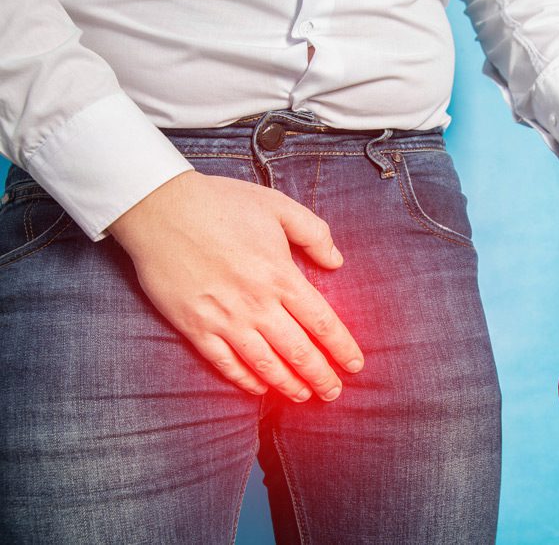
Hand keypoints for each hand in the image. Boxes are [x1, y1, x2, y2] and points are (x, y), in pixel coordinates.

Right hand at [109, 169, 363, 401]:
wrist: (160, 208)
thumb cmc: (221, 203)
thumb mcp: (278, 206)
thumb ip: (314, 233)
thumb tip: (337, 261)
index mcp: (281, 276)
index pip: (322, 322)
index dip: (341, 347)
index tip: (355, 364)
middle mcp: (257, 304)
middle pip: (298, 351)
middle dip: (321, 376)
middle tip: (334, 393)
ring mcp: (225, 319)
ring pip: (265, 364)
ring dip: (288, 385)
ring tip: (304, 397)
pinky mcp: (194, 327)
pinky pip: (224, 363)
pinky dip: (245, 380)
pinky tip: (260, 389)